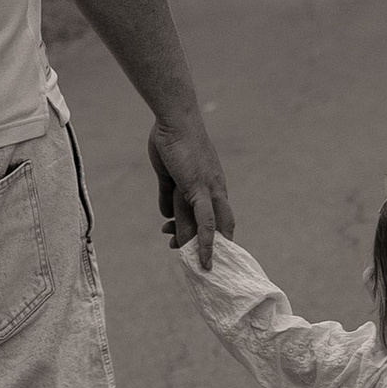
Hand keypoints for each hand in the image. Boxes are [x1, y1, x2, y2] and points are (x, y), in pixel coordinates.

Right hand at [150, 111, 229, 259]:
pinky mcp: (201, 189)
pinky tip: (202, 258)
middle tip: (200, 264)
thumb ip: (167, 193)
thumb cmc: (171, 140)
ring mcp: (211, 190)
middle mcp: (216, 190)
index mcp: (210, 185)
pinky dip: (205, 241)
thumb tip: (165, 214)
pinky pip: (206, 221)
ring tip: (197, 267)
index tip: (197, 249)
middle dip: (212, 247)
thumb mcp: (167, 173)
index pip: (216, 216)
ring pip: (213, 228)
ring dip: (205, 250)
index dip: (209, 235)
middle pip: (221, 226)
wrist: (174, 119)